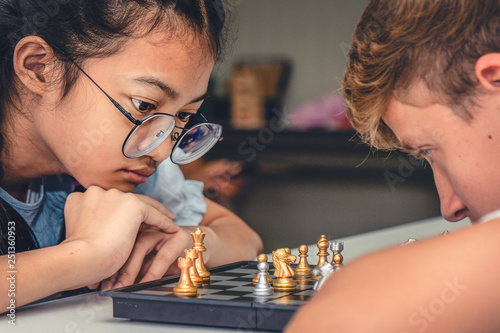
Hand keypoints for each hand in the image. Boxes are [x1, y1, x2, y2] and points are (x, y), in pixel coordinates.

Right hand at [62, 186, 178, 287]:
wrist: (79, 259)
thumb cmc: (77, 257)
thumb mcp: (81, 234)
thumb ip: (91, 226)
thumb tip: (101, 234)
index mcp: (81, 198)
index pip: (107, 202)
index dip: (120, 210)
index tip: (128, 219)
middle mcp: (97, 192)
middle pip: (124, 199)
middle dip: (138, 208)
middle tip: (152, 217)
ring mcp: (115, 196)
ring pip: (141, 203)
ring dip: (155, 212)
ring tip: (167, 220)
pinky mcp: (132, 204)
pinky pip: (153, 212)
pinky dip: (163, 221)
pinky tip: (171, 228)